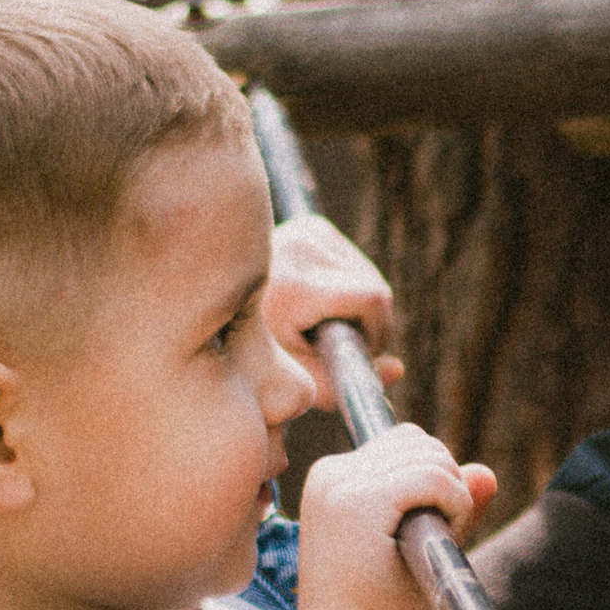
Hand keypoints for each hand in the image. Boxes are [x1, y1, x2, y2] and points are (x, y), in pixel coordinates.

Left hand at [268, 212, 401, 391]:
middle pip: (375, 287)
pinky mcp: (312, 226)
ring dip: (357, 305)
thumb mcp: (296, 378)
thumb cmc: (254, 351)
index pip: (372, 298)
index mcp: (296, 286)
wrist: (213, 304)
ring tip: (318, 320)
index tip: (363, 352)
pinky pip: (352, 261)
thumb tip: (397, 369)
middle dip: (368, 322)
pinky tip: (315, 299)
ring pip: (367, 274)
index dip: (379, 331)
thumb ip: (344, 383)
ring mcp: (307, 231)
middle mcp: (302, 248)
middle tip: (335, 342)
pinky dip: (346, 286)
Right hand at [293, 429, 495, 609]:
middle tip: (436, 539)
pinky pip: (435, 477)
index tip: (426, 529)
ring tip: (435, 543)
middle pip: (419, 441)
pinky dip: (456, 505)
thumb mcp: (417, 545)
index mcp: (333, 480)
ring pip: (431, 455)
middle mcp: (330, 474)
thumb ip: (449, 503)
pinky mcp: (360, 503)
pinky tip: (445, 538)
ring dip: (453, 496)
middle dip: (446, 483)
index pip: (403, 443)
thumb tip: (487, 473)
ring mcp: (340, 486)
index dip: (434, 478)